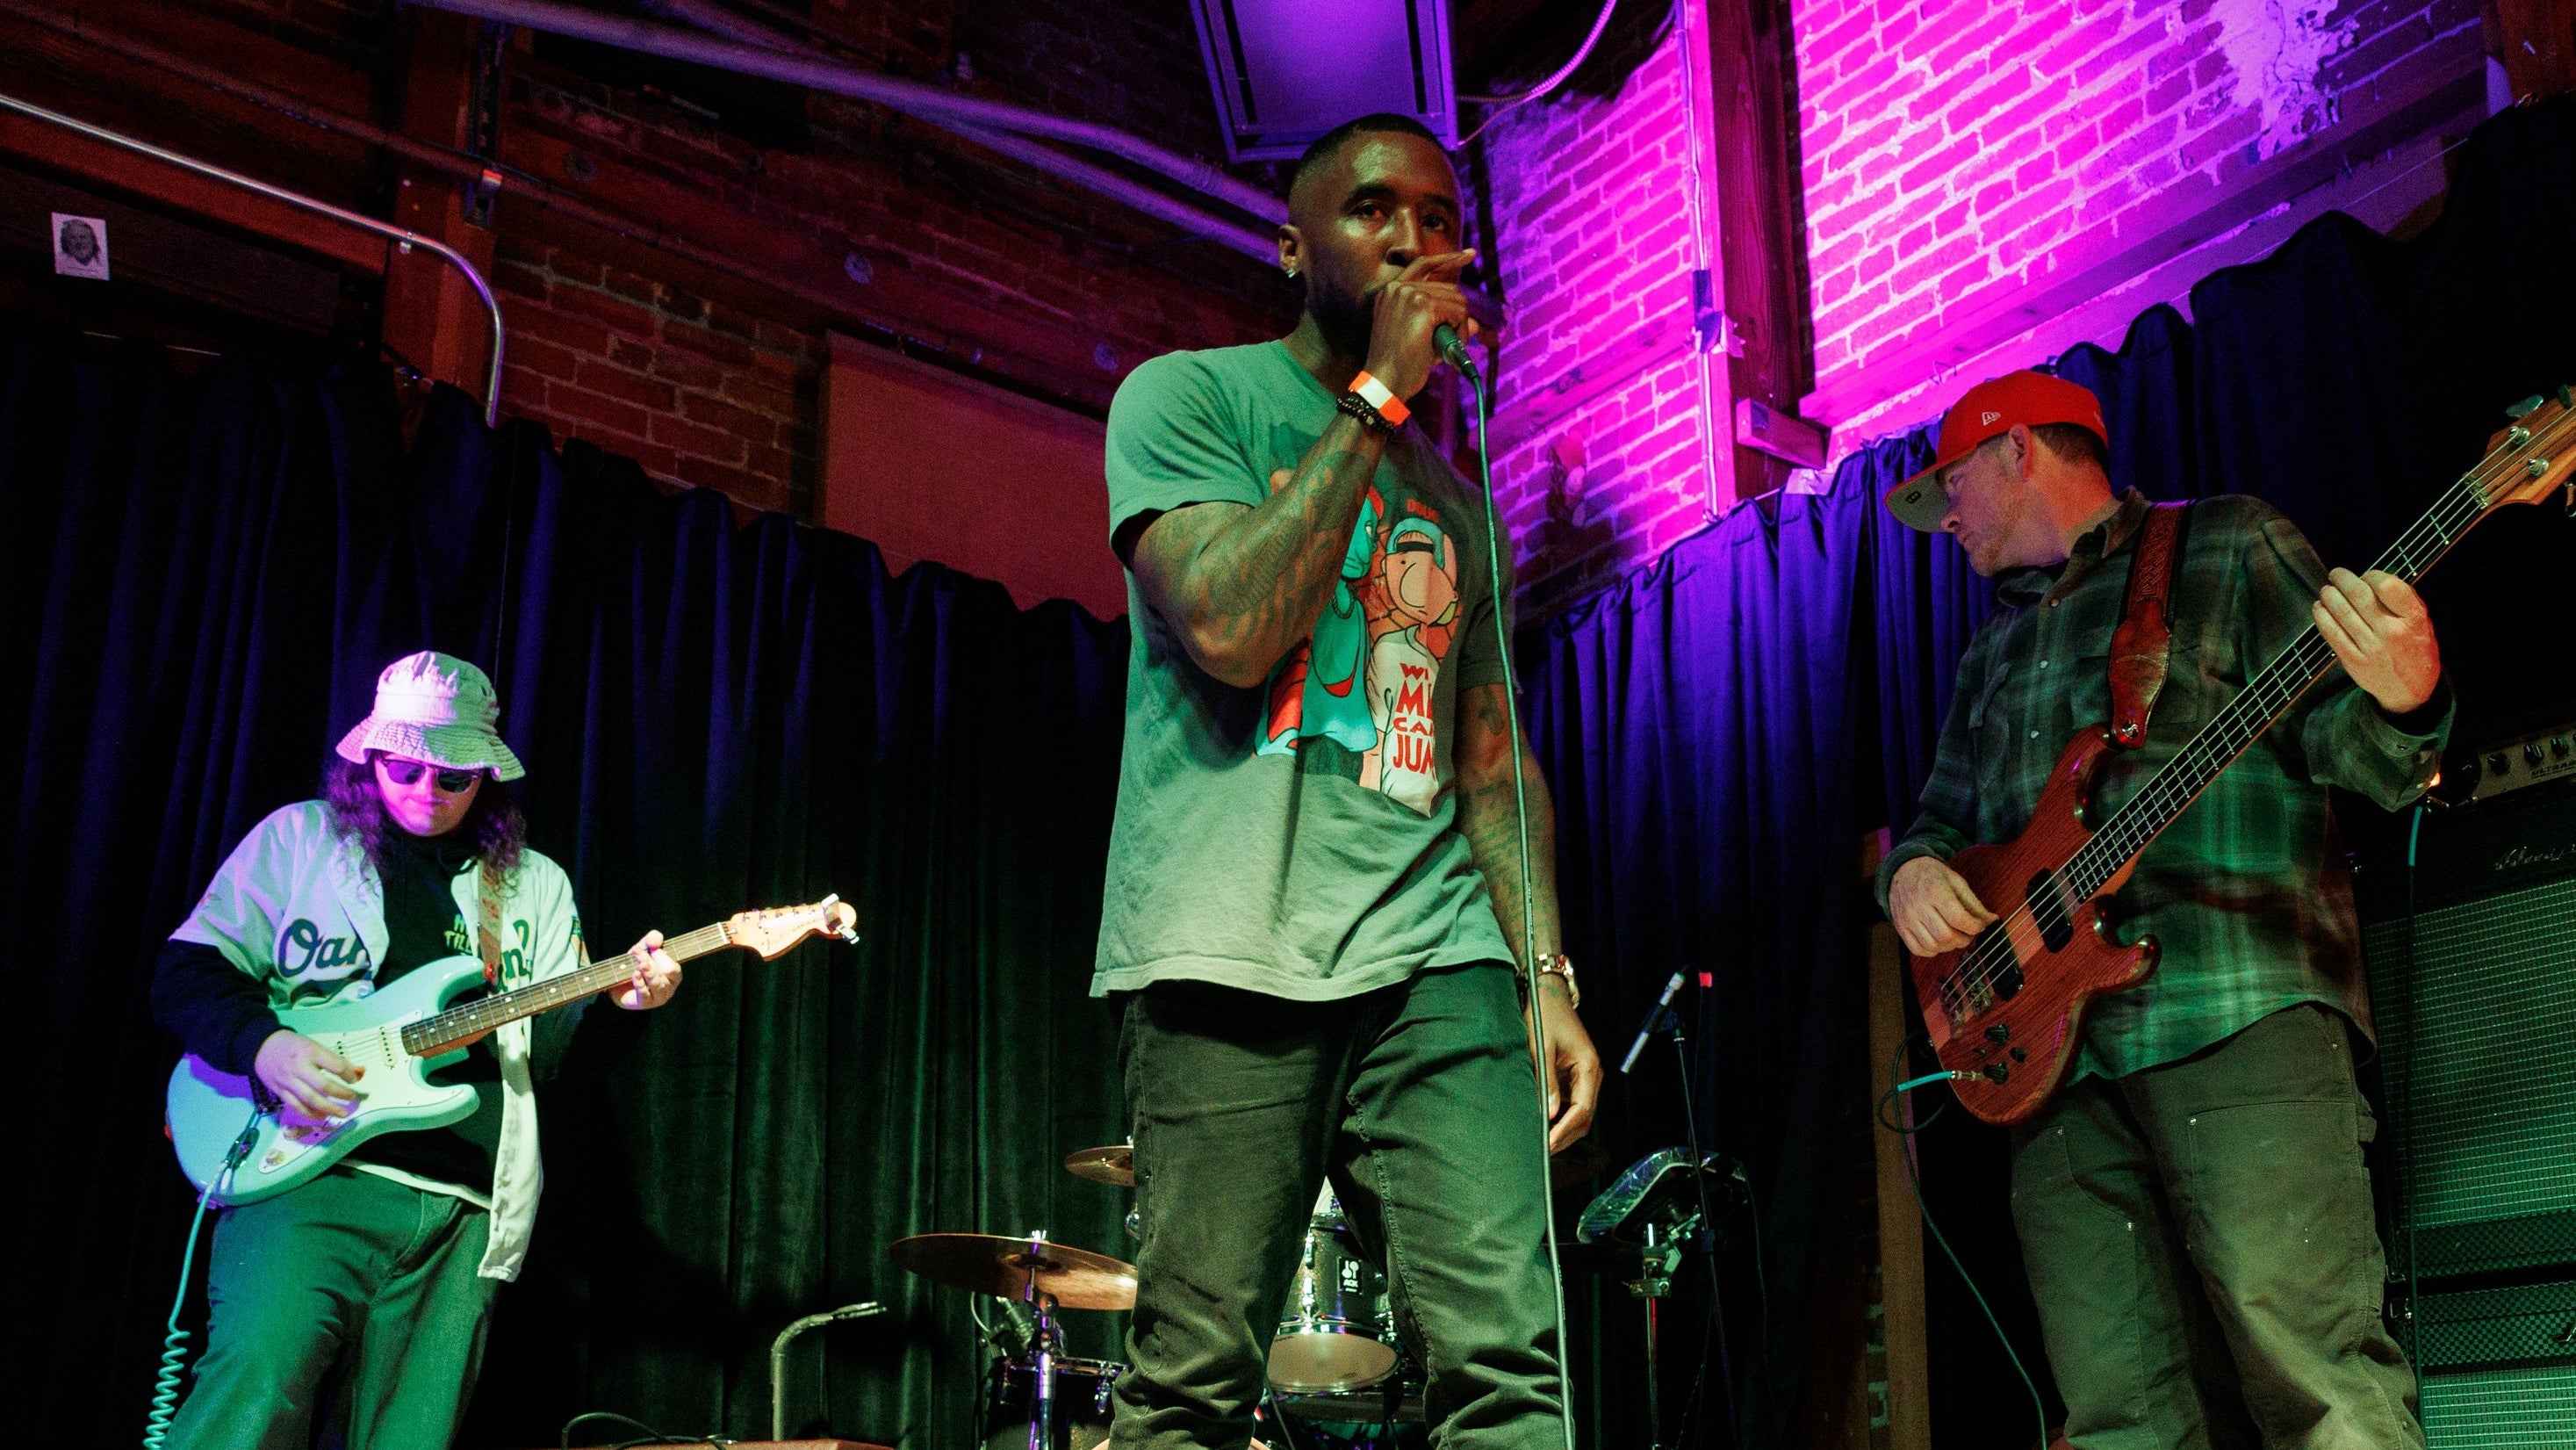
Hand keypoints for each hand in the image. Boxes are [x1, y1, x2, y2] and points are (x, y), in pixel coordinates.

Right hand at [254, 1030, 362, 1120]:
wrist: (262, 1046)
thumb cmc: (292, 1045)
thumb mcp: (315, 1046)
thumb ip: (336, 1060)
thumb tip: (360, 1071)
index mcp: (310, 1052)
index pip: (336, 1066)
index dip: (349, 1075)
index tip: (355, 1080)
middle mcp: (299, 1067)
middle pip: (323, 1086)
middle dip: (341, 1094)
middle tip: (352, 1098)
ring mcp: (288, 1081)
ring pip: (310, 1099)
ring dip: (328, 1109)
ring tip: (342, 1113)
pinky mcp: (280, 1091)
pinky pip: (296, 1106)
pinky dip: (310, 1114)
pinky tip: (322, 1116)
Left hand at [613, 930, 681, 1009]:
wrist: (619, 983)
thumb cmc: (637, 965)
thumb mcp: (645, 948)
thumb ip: (653, 939)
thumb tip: (655, 942)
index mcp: (673, 976)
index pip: (673, 968)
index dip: (662, 957)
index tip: (650, 946)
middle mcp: (669, 988)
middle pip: (663, 974)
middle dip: (649, 960)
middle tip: (636, 949)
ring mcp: (658, 998)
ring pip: (656, 984)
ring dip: (648, 972)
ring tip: (641, 964)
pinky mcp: (645, 1003)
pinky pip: (645, 994)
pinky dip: (640, 984)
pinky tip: (635, 975)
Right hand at [1362, 249, 1476, 400]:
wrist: (1384, 381)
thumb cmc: (1399, 366)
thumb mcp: (1423, 339)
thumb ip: (1445, 325)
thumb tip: (1473, 323)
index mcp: (1391, 291)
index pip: (1424, 264)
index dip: (1449, 258)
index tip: (1470, 254)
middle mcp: (1398, 287)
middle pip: (1449, 288)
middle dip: (1457, 314)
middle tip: (1450, 341)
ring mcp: (1410, 294)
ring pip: (1457, 300)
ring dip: (1458, 326)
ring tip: (1444, 349)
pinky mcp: (1423, 305)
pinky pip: (1459, 313)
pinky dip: (1459, 332)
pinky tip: (1446, 349)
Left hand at [1528, 976, 1601, 1153]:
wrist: (1548, 995)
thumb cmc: (1545, 1016)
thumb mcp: (1542, 1048)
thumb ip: (1547, 1082)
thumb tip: (1550, 1113)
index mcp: (1589, 1067)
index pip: (1582, 1110)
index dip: (1565, 1130)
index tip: (1548, 1142)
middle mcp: (1592, 1075)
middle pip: (1585, 1118)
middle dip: (1566, 1136)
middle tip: (1544, 1149)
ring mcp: (1584, 1076)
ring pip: (1579, 1113)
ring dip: (1564, 1129)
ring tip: (1543, 1141)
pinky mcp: (1575, 1076)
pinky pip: (1572, 1103)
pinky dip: (1561, 1117)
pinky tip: (1545, 1124)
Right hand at [1889, 856, 1996, 956]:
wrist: (1904, 872)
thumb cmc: (1933, 876)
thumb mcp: (1957, 882)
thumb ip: (1974, 904)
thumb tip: (1992, 921)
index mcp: (1935, 890)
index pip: (1958, 919)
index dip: (1974, 927)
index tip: (1979, 925)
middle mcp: (1918, 906)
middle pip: (1946, 936)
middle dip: (1964, 939)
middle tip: (1968, 933)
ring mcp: (1907, 918)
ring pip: (1933, 946)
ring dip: (1950, 946)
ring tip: (1954, 936)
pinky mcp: (1900, 927)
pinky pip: (1918, 950)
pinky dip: (1932, 951)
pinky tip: (1938, 940)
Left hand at [2314, 567, 2440, 713]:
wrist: (2411, 691)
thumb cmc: (2415, 650)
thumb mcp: (2422, 624)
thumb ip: (2403, 602)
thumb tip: (2372, 579)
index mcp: (2414, 619)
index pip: (2388, 586)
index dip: (2372, 575)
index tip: (2366, 576)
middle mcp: (2393, 632)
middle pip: (2360, 596)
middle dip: (2343, 580)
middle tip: (2336, 574)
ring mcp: (2372, 648)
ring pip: (2342, 613)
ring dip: (2329, 597)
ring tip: (2326, 590)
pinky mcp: (2354, 661)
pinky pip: (2332, 634)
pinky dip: (2322, 618)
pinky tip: (2319, 608)